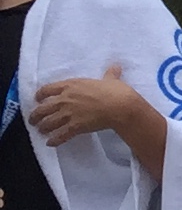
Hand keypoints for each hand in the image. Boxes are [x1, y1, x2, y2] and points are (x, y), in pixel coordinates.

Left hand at [30, 66, 167, 181]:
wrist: (120, 106)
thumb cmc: (115, 91)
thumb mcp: (111, 79)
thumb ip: (109, 74)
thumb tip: (116, 67)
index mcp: (71, 85)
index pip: (47, 89)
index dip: (40, 95)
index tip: (38, 99)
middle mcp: (65, 99)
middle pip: (43, 109)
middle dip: (35, 115)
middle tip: (33, 120)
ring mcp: (69, 114)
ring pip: (48, 123)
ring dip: (43, 128)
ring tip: (41, 131)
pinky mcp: (75, 127)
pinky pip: (60, 135)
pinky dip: (54, 140)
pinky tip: (50, 143)